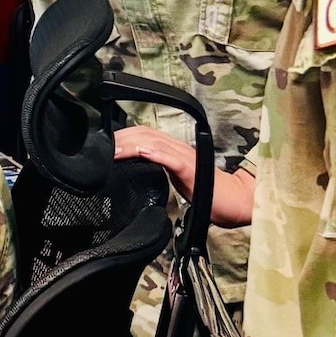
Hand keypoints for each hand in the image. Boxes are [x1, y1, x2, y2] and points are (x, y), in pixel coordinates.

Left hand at [111, 128, 256, 227]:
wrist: (234, 202)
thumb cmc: (207, 194)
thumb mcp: (175, 180)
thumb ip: (158, 172)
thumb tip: (133, 173)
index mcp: (173, 150)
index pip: (144, 135)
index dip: (123, 137)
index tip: (104, 145)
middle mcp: (178, 148)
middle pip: (145, 134)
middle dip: (121, 138)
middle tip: (101, 147)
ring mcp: (185, 156)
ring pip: (154, 143)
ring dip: (131, 144)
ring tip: (112, 150)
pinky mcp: (191, 169)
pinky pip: (170, 158)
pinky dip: (154, 153)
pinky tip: (141, 152)